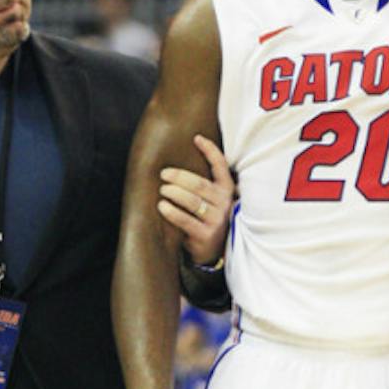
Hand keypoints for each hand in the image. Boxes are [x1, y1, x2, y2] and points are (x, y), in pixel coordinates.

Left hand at [157, 134, 233, 266]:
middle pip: (199, 184)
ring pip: (193, 201)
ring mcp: (217, 220)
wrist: (212, 251)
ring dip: (175, 192)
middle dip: (179, 176)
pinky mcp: (206, 235)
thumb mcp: (212, 200)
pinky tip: (162, 206)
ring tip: (162, 189)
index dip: (210, 150)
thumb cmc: (206, 218)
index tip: (196, 138)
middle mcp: (224, 203)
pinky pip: (186, 220)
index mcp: (226, 190)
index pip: (221, 165)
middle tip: (164, 174)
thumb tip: (176, 164)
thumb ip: (202, 184)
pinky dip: (172, 212)